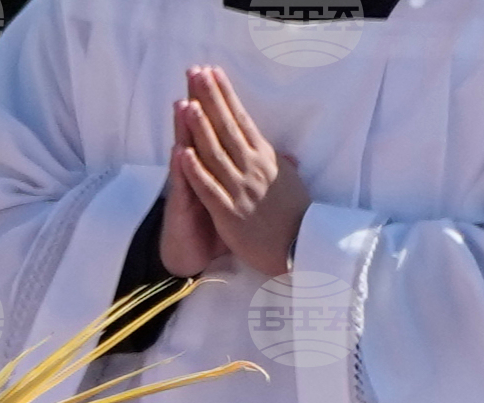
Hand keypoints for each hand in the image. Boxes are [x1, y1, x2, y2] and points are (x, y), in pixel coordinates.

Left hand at [164, 65, 307, 278]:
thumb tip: (284, 152)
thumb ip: (281, 164)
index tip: (213, 73)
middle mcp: (252, 167)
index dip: (225, 94)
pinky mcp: (230, 214)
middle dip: (210, 98)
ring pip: (216, 154)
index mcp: (264, 157)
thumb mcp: (289, 182)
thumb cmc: (296, 216)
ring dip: (200, 128)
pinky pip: (209, 189)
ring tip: (187, 103)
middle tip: (195, 72)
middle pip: (226, 127)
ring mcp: (240, 189)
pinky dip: (195, 171)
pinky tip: (183, 154)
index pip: (241, 118)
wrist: (300, 248)